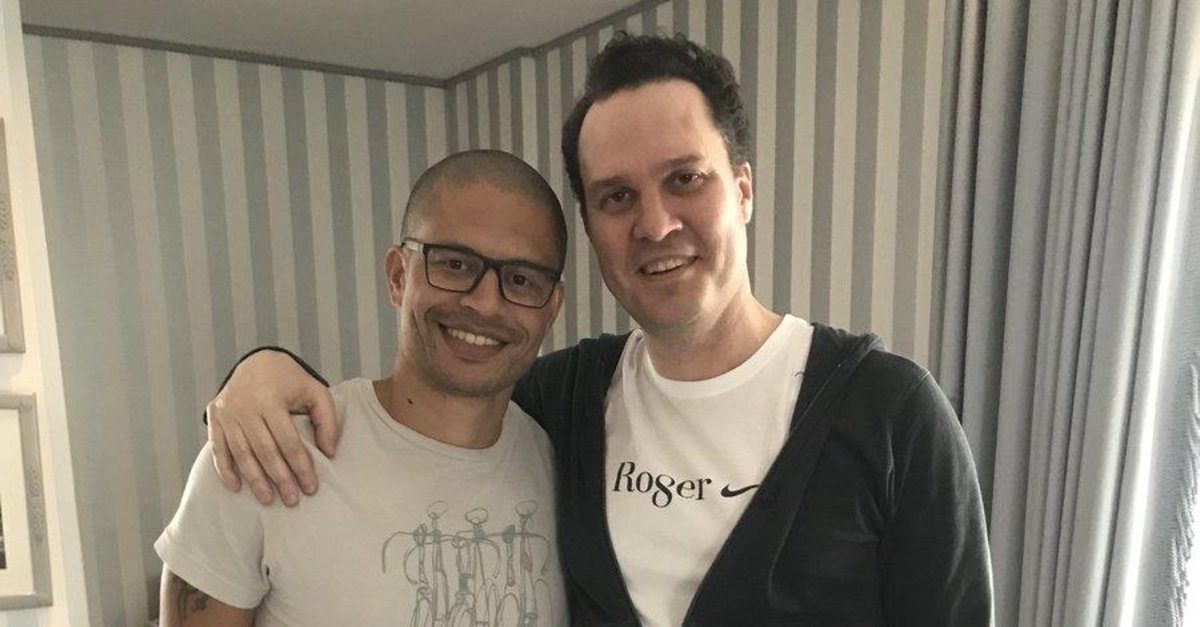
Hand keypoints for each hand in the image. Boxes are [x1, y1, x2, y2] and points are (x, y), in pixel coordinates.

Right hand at [205, 350, 338, 505]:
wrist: (256, 361)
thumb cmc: (290, 380)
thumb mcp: (315, 392)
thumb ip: (326, 421)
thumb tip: (328, 453)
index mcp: (271, 399)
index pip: (289, 442)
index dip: (300, 467)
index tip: (310, 487)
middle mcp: (245, 406)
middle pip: (265, 451)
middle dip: (280, 479)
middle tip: (292, 500)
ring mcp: (227, 412)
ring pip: (241, 453)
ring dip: (255, 480)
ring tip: (268, 499)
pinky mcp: (214, 417)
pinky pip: (218, 448)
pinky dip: (225, 470)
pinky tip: (235, 487)